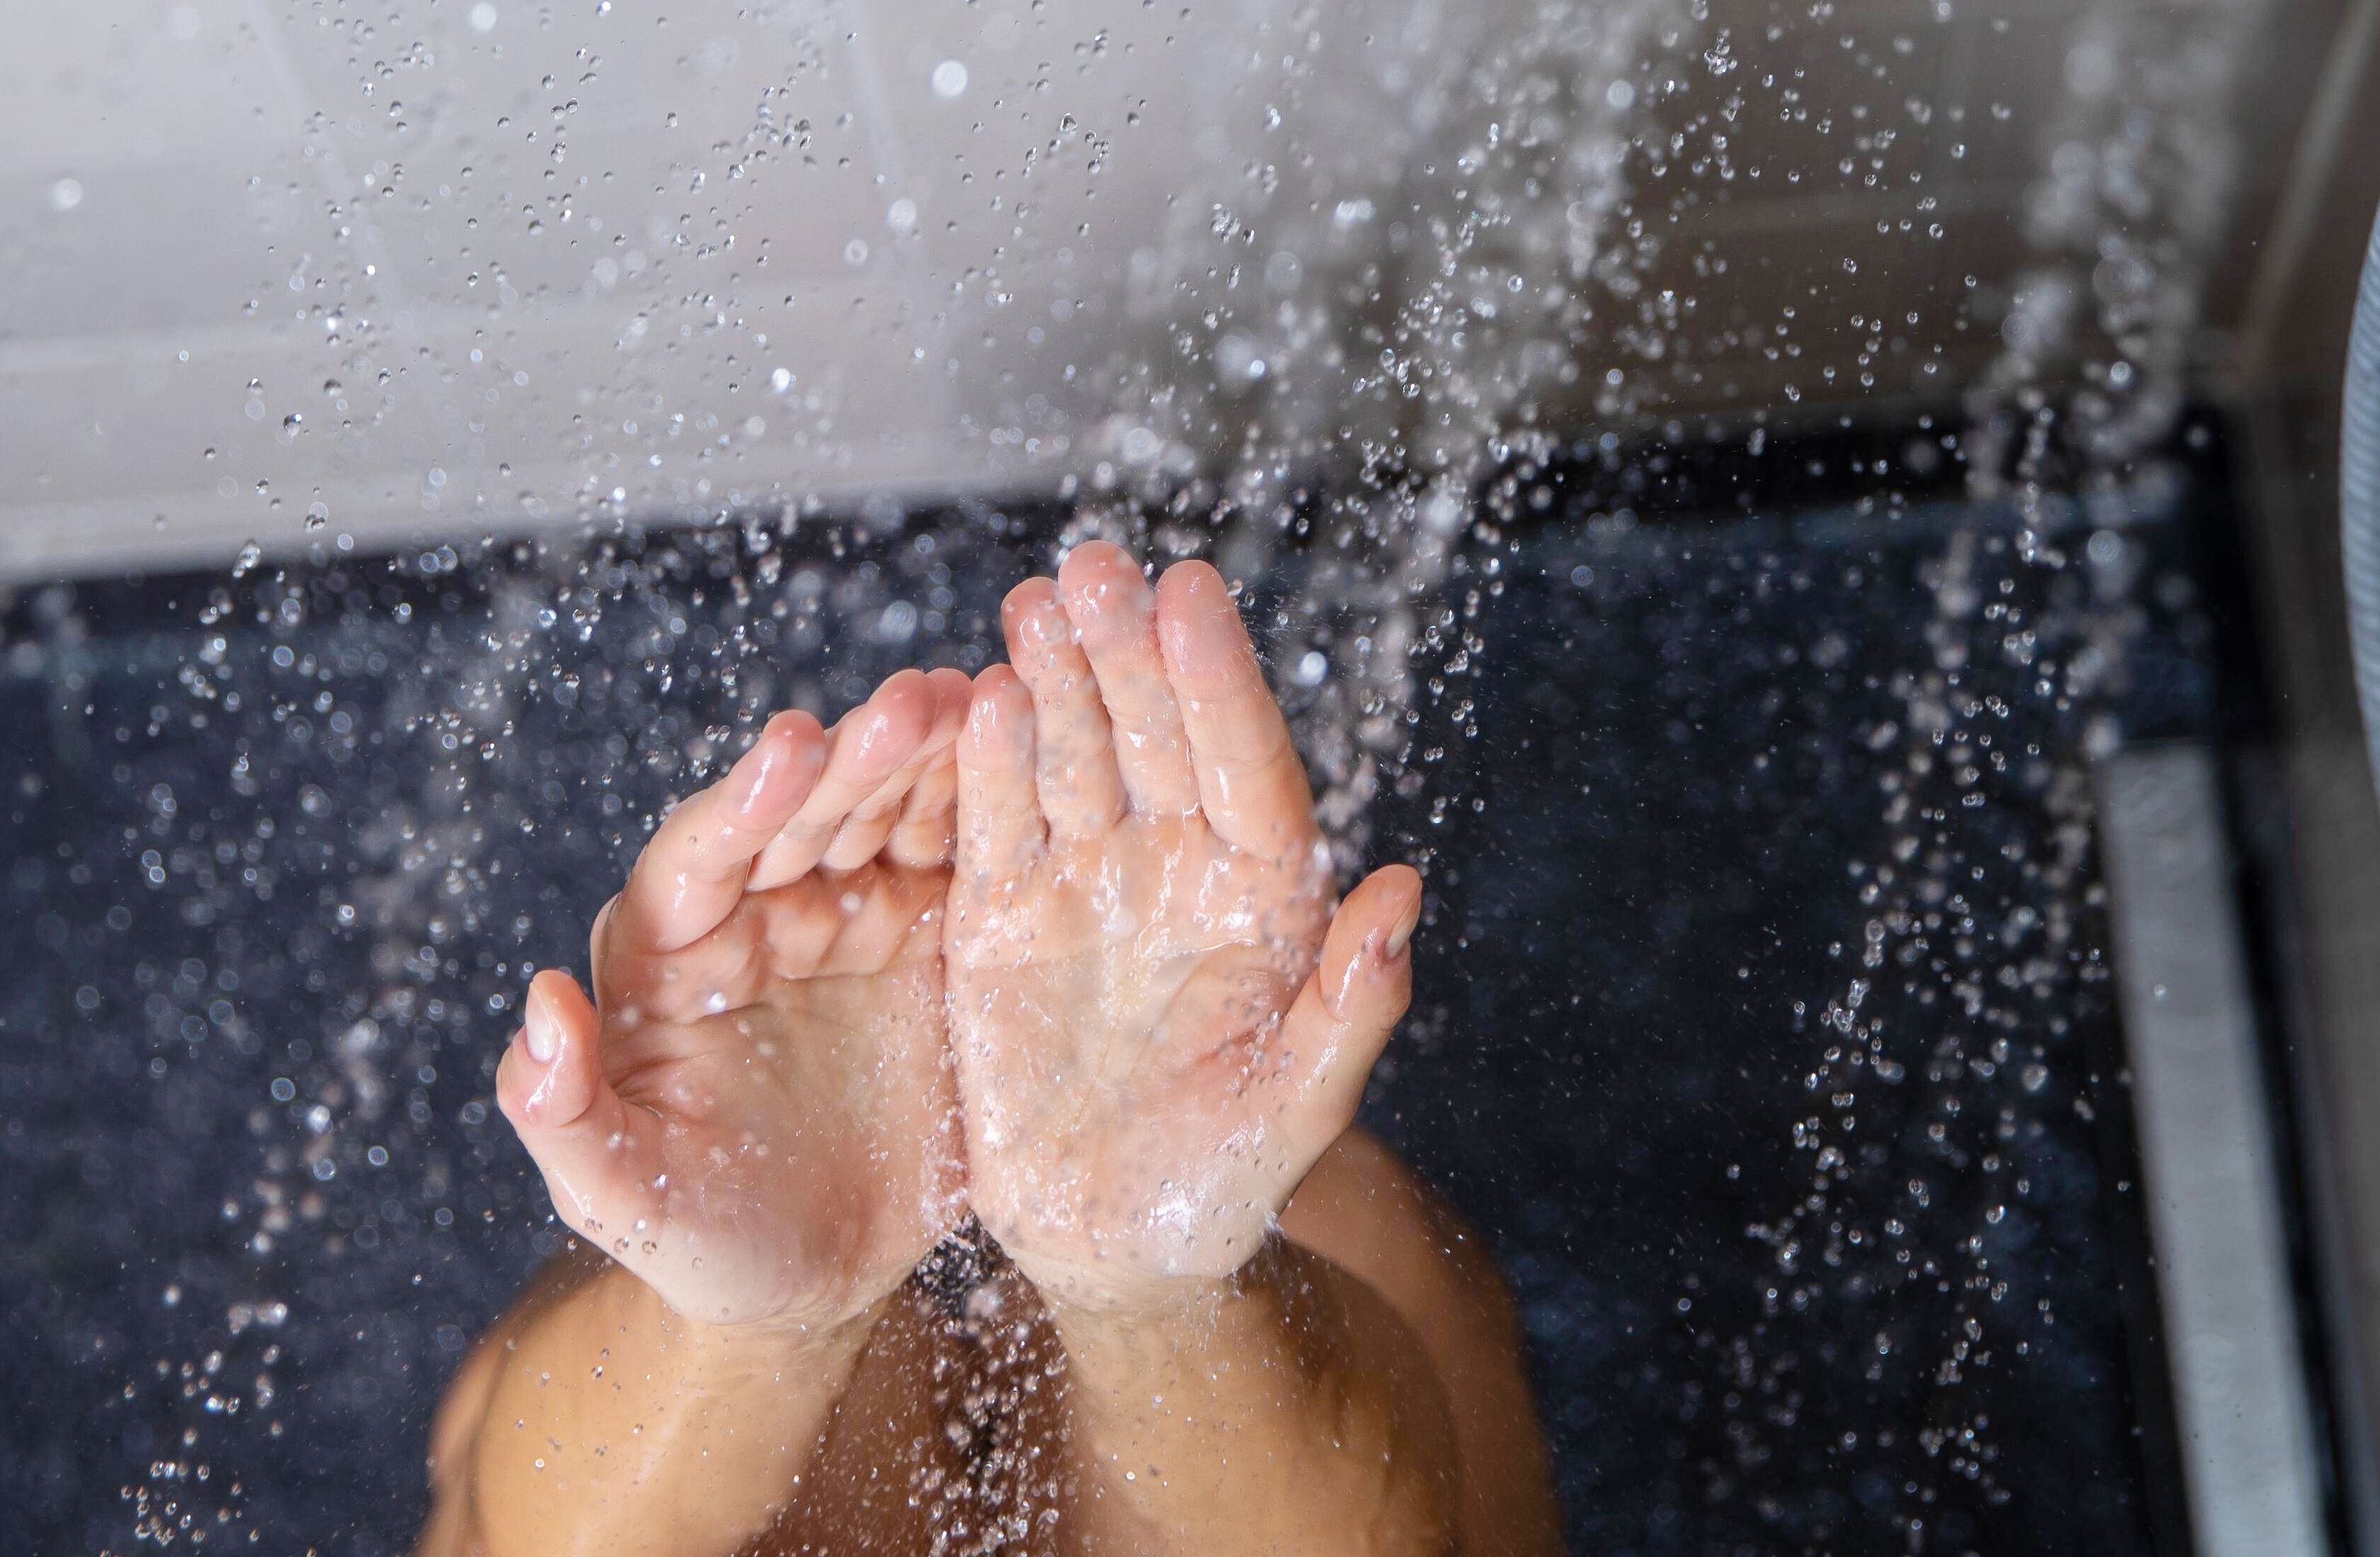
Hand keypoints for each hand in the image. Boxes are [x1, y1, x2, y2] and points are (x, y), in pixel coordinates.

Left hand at [496, 672, 971, 1331]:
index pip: (701, 858)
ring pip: (885, 817)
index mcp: (670, 954)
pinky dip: (989, 805)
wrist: (811, 1277)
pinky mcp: (927, 941)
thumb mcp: (618, 1196)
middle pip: (804, 817)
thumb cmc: (696, 1237)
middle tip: (920, 700)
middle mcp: (755, 915)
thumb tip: (541, 1005)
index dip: (747, 802)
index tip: (795, 746)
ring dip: (932, 758)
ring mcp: (848, 920)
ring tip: (988, 700)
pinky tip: (1030, 749)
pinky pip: (957, 863)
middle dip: (858, 757)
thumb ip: (560, 1112)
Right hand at [946, 542, 1422, 1311]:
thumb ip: (1353, 1008)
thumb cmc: (1228, 1185)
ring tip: (1037, 600)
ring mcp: (1087, 885)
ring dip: (1057, 678)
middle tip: (1098, 564)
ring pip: (1076, 758)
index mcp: (1262, 898)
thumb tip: (1404, 892)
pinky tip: (975, 699)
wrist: (1117, 1245)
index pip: (1247, 767)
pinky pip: (995, 826)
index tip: (1194, 594)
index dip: (1221, 681)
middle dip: (1127, 649)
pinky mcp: (1002, 918)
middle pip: (1157, 738)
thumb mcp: (1299, 1112)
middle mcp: (1177, 869)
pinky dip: (985, 766)